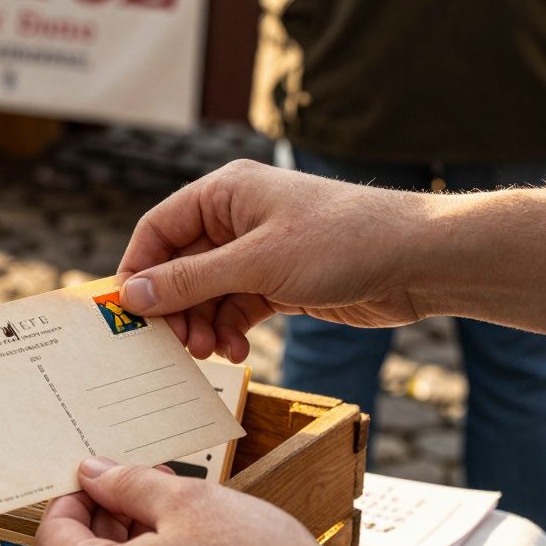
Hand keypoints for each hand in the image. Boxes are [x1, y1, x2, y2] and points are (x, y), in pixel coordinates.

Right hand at [118, 160, 433, 361]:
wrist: (417, 261)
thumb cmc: (342, 242)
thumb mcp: (256, 263)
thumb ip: (190, 281)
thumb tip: (133, 295)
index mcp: (224, 193)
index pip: (158, 230)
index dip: (138, 271)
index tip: (128, 314)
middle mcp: (236, 219)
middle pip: (179, 267)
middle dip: (175, 308)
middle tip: (178, 345)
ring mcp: (257, 252)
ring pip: (206, 293)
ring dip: (203, 325)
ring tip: (211, 352)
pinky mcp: (278, 281)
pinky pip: (235, 308)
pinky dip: (230, 330)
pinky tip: (236, 351)